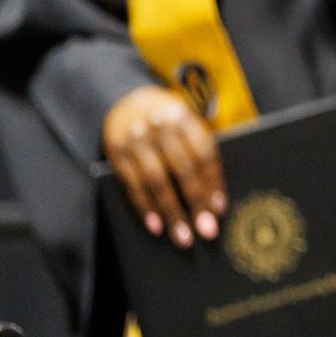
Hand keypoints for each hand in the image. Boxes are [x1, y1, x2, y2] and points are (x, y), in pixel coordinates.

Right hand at [102, 85, 225, 248]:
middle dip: (197, 203)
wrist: (125, 99)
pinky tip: (157, 226)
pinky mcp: (116, 152)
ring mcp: (135, 139)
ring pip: (157, 182)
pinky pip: (133, 185)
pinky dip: (145, 208)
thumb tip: (217, 197)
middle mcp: (158, 126)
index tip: (220, 209)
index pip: (203, 153)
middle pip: (183, 170)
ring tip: (184, 237)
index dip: (213, 182)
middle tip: (208, 231)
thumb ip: (199, 148)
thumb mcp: (187, 122)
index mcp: (183, 116)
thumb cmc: (168, 120)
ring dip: (171, 213)